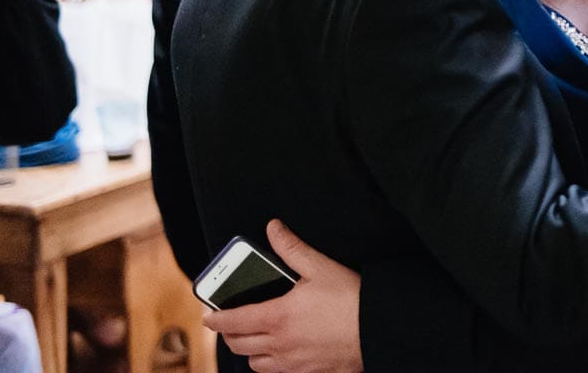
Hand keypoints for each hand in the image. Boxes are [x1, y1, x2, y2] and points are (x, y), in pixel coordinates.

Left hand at [203, 219, 363, 372]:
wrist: (378, 329)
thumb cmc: (351, 299)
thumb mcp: (321, 267)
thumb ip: (292, 248)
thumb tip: (273, 229)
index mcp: (277, 317)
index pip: (233, 321)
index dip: (216, 319)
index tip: (208, 316)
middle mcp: (280, 344)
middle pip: (239, 345)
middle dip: (229, 335)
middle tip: (230, 325)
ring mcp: (293, 363)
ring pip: (256, 364)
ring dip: (250, 352)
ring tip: (255, 339)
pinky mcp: (308, 372)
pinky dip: (272, 364)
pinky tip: (281, 353)